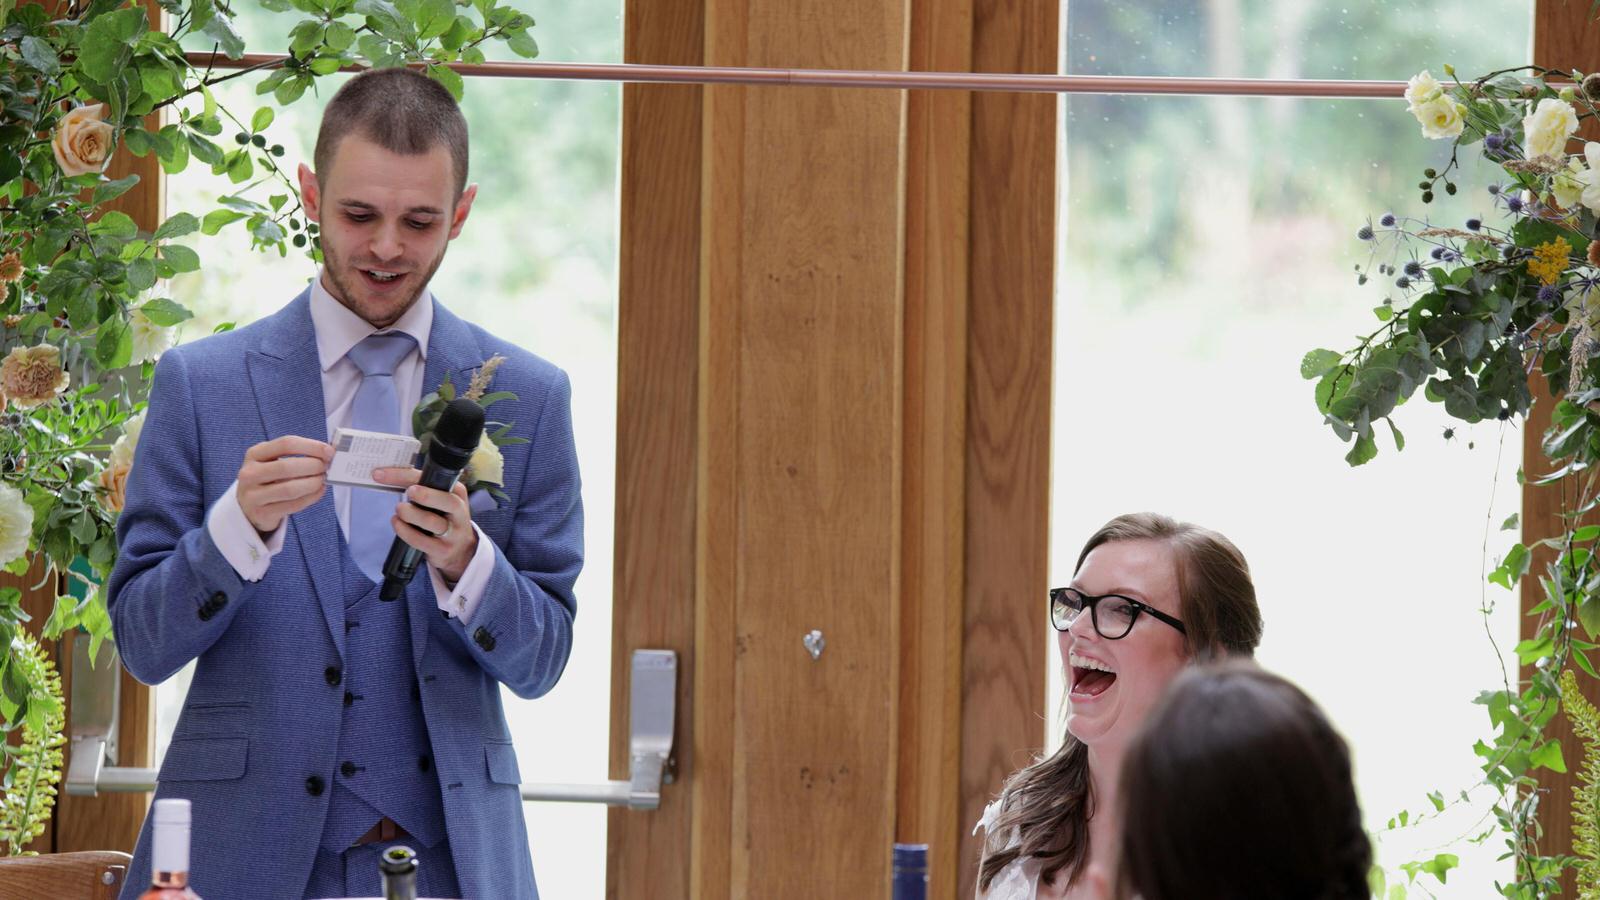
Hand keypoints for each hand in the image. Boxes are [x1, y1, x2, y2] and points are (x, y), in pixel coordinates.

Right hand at [237, 436, 333, 534]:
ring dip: (313, 483)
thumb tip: (328, 453)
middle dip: (313, 466)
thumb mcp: (273, 461)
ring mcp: (253, 495)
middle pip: (286, 466)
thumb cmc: (269, 479)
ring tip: (323, 479)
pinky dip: (311, 497)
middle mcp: (249, 473)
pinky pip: (292, 505)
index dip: (311, 446)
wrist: (250, 506)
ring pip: (289, 489)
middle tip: (326, 467)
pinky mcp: (261, 513)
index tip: (329, 451)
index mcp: (254, 454)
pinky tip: (319, 491)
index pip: (285, 444)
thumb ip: (297, 455)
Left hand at [373, 466, 477, 582]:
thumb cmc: (442, 517)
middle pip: (447, 501)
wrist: (460, 550)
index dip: (406, 475)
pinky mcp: (442, 550)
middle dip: (425, 495)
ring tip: (399, 510)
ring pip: (430, 521)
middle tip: (408, 492)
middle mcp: (459, 512)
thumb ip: (420, 486)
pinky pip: (420, 540)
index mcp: (457, 492)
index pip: (435, 478)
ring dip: (409, 514)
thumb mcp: (439, 499)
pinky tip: (397, 523)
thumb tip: (386, 476)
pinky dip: (404, 531)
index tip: (381, 474)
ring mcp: (453, 533)